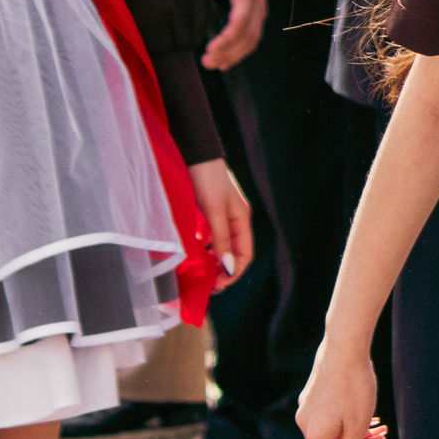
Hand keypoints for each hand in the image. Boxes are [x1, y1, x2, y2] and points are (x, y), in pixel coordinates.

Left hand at [187, 158, 252, 288]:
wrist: (194, 152)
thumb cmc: (206, 178)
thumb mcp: (214, 211)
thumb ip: (222, 239)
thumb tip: (229, 268)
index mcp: (242, 219)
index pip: (244, 255)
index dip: (233, 273)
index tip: (216, 285)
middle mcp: (235, 219)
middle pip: (234, 253)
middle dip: (223, 271)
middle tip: (207, 285)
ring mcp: (222, 215)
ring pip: (222, 246)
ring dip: (214, 262)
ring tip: (201, 274)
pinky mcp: (209, 211)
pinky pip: (211, 237)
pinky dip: (205, 249)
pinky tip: (194, 254)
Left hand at [203, 0, 267, 69]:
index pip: (241, 20)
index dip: (227, 37)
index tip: (209, 48)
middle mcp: (258, 4)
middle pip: (247, 35)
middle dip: (228, 52)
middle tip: (206, 62)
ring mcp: (260, 13)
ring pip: (251, 41)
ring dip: (233, 56)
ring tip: (212, 64)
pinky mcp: (257, 20)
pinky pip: (252, 41)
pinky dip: (239, 54)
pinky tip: (224, 63)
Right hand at [296, 339, 389, 438]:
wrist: (344, 347)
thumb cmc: (354, 388)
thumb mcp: (357, 427)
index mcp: (314, 436)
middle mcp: (305, 423)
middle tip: (379, 438)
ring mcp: (307, 407)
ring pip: (331, 430)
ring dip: (354, 432)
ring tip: (379, 424)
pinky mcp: (313, 394)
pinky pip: (328, 416)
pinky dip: (346, 419)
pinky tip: (365, 409)